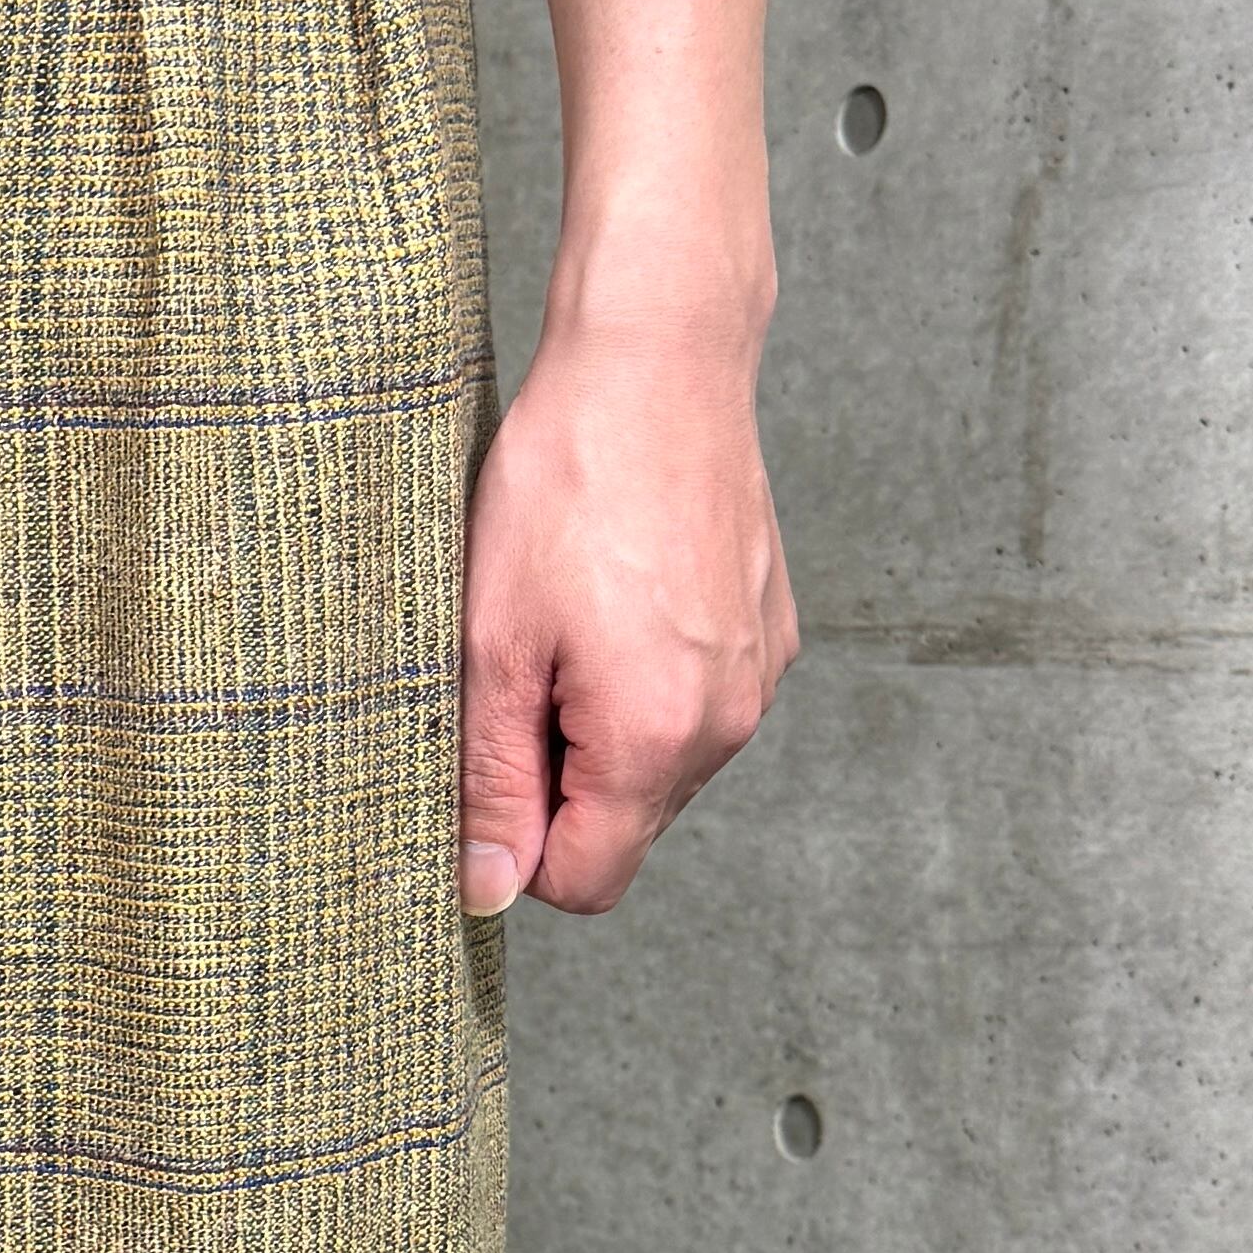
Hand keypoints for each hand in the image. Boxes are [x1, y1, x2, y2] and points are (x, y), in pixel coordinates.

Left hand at [457, 314, 795, 913]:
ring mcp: (757, 678)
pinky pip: (697, 704)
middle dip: (558, 777)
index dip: (517, 846)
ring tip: (567, 622)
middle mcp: (727, 724)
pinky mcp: (769, 633)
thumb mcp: (491, 641)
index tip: (484, 763)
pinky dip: (646, 679)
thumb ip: (491, 780)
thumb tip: (488, 891)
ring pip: (659, 765)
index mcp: (656, 737)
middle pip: (624, 825)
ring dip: (600, 726)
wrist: (659, 361)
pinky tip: (616, 597)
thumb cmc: (566, 483)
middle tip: (517, 667)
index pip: (586, 881)